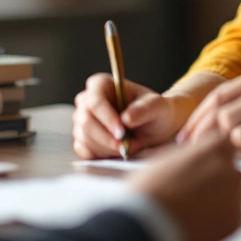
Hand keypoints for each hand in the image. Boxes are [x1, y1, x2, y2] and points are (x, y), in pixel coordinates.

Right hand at [73, 73, 190, 158]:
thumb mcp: (157, 106)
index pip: (95, 100)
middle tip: (125, 145)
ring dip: (106, 148)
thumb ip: (144, 109)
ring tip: (126, 146)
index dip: (106, 117)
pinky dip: (100, 155)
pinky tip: (116, 151)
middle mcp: (87, 100)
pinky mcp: (82, 139)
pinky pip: (83, 151)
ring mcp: (82, 120)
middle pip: (85, 121)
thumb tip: (126, 118)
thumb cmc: (155, 111)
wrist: (156, 126)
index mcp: (103, 84)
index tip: (122, 132)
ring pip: (84, 138)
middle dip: (106, 138)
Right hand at [128, 132, 240, 240]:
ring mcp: (235, 195)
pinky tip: (200, 221)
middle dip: (218, 177)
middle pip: (231, 169)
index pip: (226, 143)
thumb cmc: (150, 189)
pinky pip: (234, 215)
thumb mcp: (169, 157)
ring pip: (234, 192)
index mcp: (215, 148)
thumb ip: (192, 152)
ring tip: (195, 208)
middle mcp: (230, 169)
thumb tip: (197, 153)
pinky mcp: (235, 220)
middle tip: (196, 189)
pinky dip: (221, 218)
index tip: (204, 164)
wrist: (148, 223)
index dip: (213, 154)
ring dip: (221, 197)